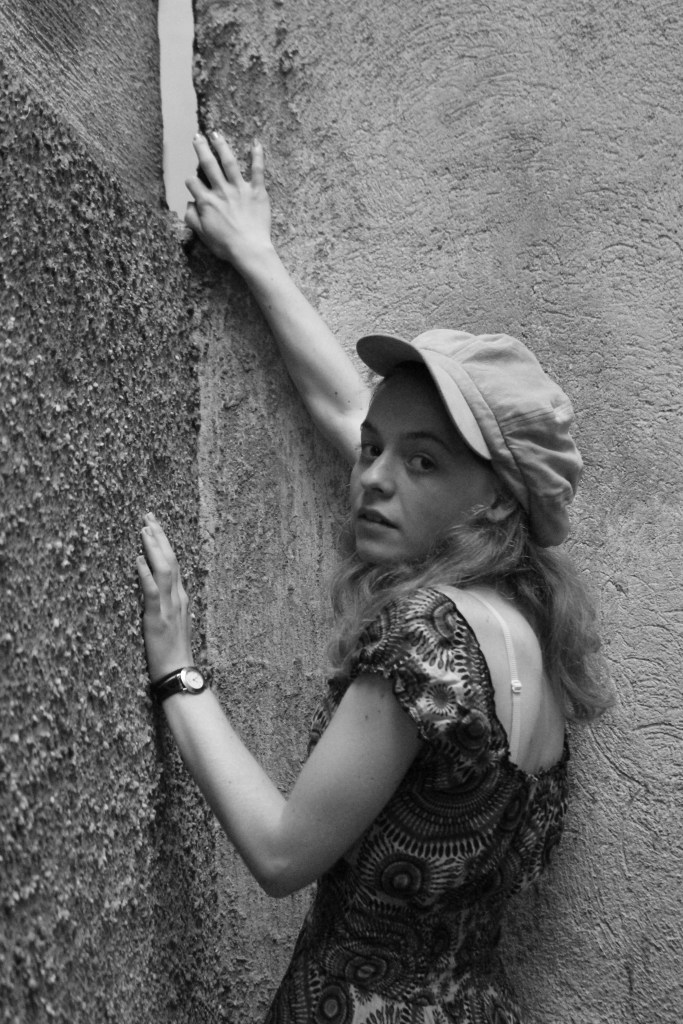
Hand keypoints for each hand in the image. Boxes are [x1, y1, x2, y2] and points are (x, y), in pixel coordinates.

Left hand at [136, 513, 192, 682]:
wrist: (178, 671)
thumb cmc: (173, 651)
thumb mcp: (173, 621)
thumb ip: (167, 602)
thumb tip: (155, 584)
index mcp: (181, 597)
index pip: (174, 563)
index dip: (164, 543)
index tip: (154, 525)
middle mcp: (178, 597)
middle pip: (171, 559)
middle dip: (159, 537)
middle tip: (149, 516)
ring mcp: (170, 606)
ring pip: (164, 569)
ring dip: (154, 548)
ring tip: (144, 530)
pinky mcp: (159, 617)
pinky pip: (152, 591)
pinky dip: (146, 573)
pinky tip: (139, 559)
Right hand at [185, 133, 272, 267]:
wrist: (249, 250)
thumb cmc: (225, 245)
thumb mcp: (202, 235)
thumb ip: (192, 218)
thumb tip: (188, 205)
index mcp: (207, 202)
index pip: (193, 183)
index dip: (190, 182)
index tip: (192, 182)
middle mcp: (221, 191)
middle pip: (208, 165)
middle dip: (201, 149)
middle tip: (197, 136)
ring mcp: (240, 189)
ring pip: (229, 162)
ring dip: (222, 146)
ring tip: (216, 134)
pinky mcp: (257, 192)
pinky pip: (258, 170)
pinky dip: (257, 156)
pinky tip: (256, 143)